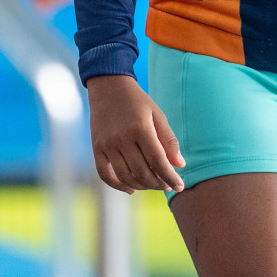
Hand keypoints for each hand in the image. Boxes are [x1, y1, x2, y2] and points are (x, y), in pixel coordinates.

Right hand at [87, 74, 184, 193]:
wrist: (108, 87)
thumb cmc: (137, 101)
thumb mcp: (157, 115)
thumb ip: (169, 140)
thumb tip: (180, 165)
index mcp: (140, 128)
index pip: (158, 161)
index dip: (170, 177)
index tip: (180, 186)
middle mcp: (122, 138)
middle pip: (142, 172)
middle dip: (158, 183)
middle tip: (167, 185)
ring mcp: (107, 145)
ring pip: (125, 176)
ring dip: (142, 186)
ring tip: (153, 184)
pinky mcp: (97, 148)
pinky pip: (105, 174)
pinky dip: (118, 185)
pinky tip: (131, 189)